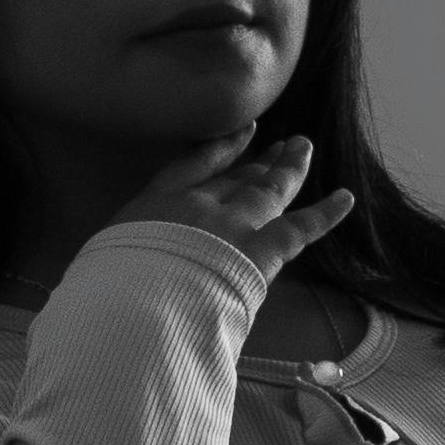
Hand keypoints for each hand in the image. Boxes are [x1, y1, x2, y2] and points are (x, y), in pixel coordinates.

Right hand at [119, 119, 355, 286]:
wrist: (130, 311)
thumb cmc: (105, 298)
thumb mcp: (99, 271)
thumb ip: (113, 267)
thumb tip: (103, 287)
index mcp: (152, 208)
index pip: (192, 168)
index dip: (222, 149)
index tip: (244, 132)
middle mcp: (195, 207)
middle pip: (237, 178)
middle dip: (261, 161)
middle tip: (282, 146)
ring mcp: (230, 225)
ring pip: (269, 190)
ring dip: (289, 169)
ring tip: (303, 150)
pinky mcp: (259, 251)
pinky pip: (300, 228)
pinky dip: (325, 213)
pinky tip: (346, 199)